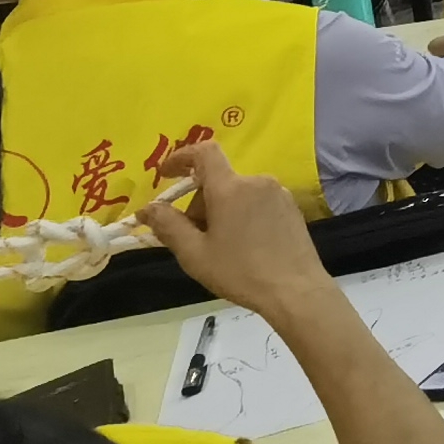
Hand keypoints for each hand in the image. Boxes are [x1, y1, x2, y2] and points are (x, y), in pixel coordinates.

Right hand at [141, 145, 344, 321]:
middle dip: (199, 204)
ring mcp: (278, 193)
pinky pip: (256, 202)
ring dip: (220, 211)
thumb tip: (147, 208)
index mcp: (231, 188)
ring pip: (236, 193)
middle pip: (218, 181)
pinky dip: (241, 215)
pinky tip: (243, 246)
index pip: (204, 152)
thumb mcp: (194, 253)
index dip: (180, 157)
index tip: (164, 175)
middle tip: (193, 239)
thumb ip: (168, 225)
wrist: (295, 291)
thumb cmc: (240, 272)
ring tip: (220, 248)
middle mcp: (257, 181)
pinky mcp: (291, 207)